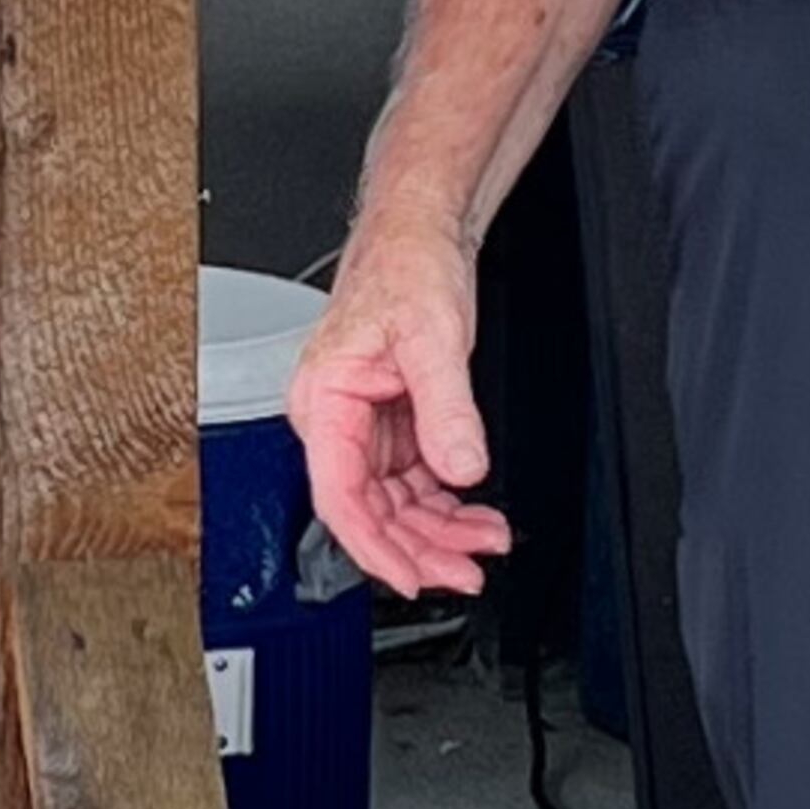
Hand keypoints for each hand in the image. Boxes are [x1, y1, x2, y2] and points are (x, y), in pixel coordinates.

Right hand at [292, 206, 507, 604]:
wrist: (420, 231)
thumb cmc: (406, 264)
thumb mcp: (433, 338)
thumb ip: (447, 410)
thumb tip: (462, 469)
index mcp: (324, 401)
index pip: (341, 498)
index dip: (377, 548)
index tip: (415, 577)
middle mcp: (336, 419)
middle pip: (371, 509)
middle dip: (421, 545)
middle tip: (469, 569)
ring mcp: (364, 423)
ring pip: (395, 500)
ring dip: (440, 527)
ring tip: (485, 542)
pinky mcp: (392, 419)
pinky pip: (414, 477)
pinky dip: (447, 499)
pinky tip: (476, 511)